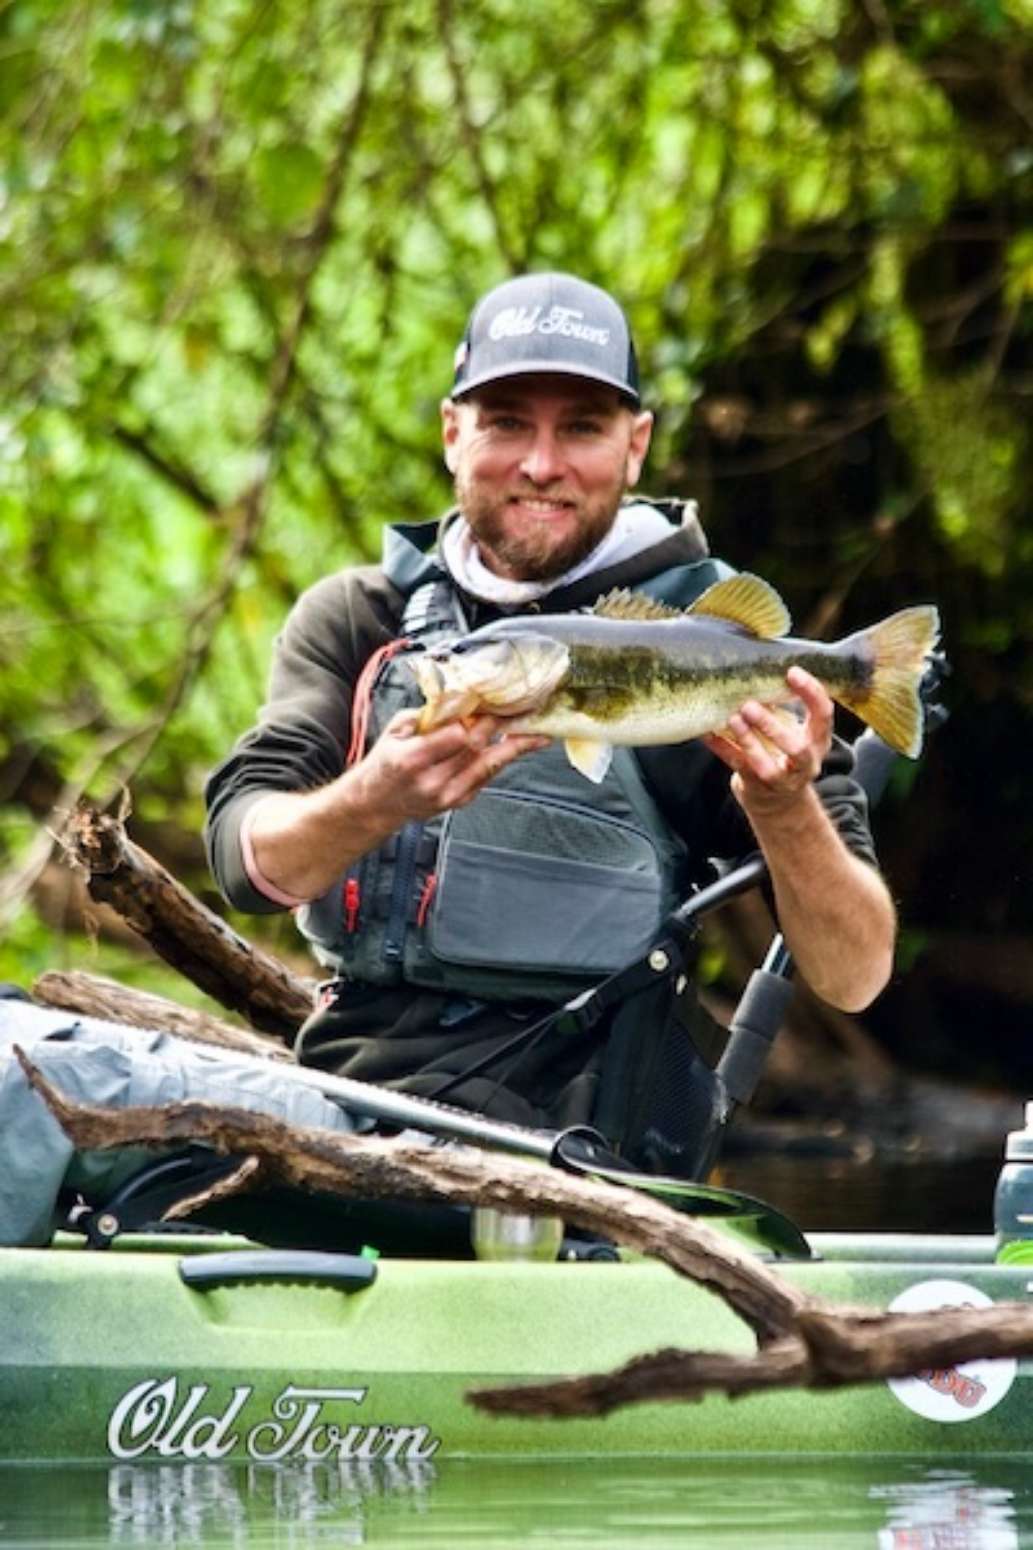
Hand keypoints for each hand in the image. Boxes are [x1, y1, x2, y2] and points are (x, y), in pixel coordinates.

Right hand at [353, 709, 549, 826]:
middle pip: (478, 749)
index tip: (492, 704)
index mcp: (414, 759)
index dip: (477, 720)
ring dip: (515, 748)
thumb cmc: (382, 766)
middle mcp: (433, 781)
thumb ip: (425, 715)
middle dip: (502, 727)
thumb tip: (455, 700)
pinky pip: (486, 778)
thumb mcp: (393, 731)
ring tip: (539, 735)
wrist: (374, 805)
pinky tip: (513, 749)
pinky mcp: (458, 803)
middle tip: (523, 710)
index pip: (458, 736)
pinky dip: (499, 761)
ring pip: (490, 767)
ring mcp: (448, 795)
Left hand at [702, 667, 832, 815]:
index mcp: (818, 740)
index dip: (811, 692)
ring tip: (732, 719)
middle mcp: (804, 763)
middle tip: (750, 705)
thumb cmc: (784, 750)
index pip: (824, 714)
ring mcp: (781, 780)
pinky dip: (721, 748)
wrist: (777, 800)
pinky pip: (737, 766)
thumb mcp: (795, 729)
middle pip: (797, 749)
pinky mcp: (756, 787)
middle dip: (773, 727)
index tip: (791, 672)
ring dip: (748, 740)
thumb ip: (784, 703)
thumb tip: (759, 663)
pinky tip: (706, 732)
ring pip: (766, 765)